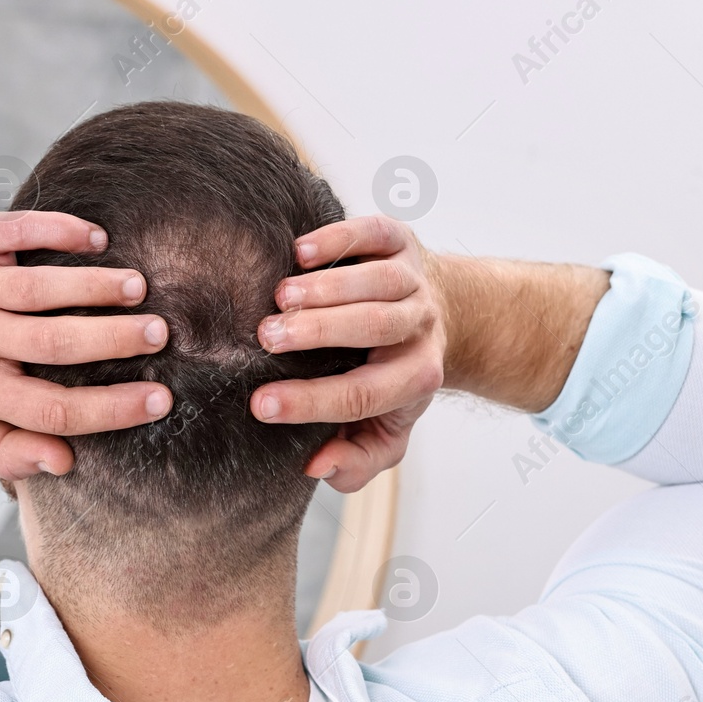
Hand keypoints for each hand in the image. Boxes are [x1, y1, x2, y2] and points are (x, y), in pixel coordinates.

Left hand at [0, 206, 172, 489]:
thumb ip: (6, 452)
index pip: (51, 410)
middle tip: (159, 333)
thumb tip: (64, 464)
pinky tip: (98, 240)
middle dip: (114, 339)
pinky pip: (20, 232)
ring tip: (139, 287)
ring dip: (97, 286)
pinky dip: (63, 233)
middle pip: (54, 344)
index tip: (161, 400)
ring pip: (42, 288)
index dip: (111, 410)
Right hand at [251, 216, 444, 493]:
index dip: (310, 402)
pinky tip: (301, 252)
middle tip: (265, 337)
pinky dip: (340, 238)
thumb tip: (316, 466)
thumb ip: (355, 462)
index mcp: (415, 380)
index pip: (362, 396)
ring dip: (326, 288)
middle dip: (318, 332)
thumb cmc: (394, 378)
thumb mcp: (383, 433)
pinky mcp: (400, 242)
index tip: (260, 405)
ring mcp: (413, 281)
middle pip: (374, 327)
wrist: (441, 314)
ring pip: (378, 280)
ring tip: (279, 297)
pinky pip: (375, 235)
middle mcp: (420, 328)